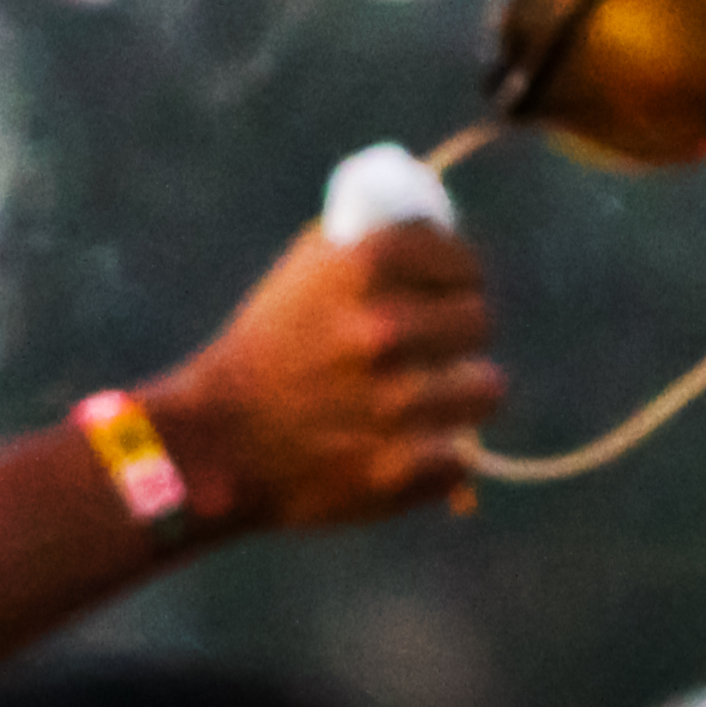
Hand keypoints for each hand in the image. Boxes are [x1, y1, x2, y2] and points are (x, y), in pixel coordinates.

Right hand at [141, 221, 504, 535]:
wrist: (219, 438)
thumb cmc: (268, 345)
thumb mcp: (309, 270)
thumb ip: (376, 245)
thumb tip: (447, 236)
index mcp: (360, 266)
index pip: (458, 259)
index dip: (460, 273)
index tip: (455, 286)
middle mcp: (381, 328)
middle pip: (480, 319)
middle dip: (463, 331)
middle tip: (443, 344)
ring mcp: (392, 403)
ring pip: (487, 388)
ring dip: (463, 394)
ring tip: (434, 398)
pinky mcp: (395, 470)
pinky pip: (463, 456)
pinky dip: (442, 456)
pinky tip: (412, 447)